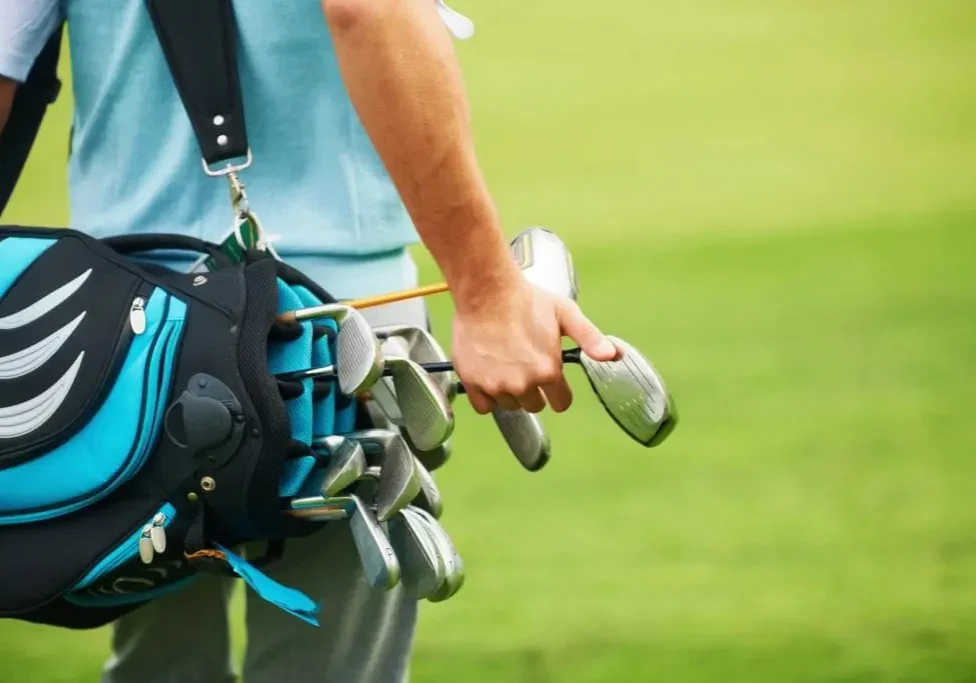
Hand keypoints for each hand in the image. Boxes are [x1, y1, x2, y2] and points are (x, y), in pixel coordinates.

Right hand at [451, 279, 618, 414]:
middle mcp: (522, 384)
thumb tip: (613, 355)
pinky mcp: (473, 382)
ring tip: (507, 364)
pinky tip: (490, 374)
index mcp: (548, 371)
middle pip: (534, 406)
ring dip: (511, 392)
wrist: (486, 291)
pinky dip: (488, 396)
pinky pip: (484, 406)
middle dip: (534, 390)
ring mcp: (496, 385)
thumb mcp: (566, 314)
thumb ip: (590, 338)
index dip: (559, 391)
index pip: (561, 403)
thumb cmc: (527, 300)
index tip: (551, 378)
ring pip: (510, 405)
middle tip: (526, 364)